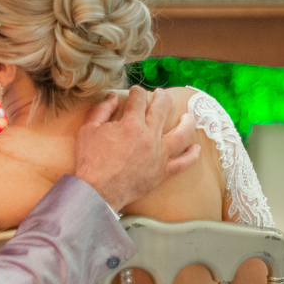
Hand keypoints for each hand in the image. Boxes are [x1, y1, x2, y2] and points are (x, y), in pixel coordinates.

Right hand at [74, 87, 199, 211]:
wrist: (98, 191)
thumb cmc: (91, 162)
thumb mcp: (88, 130)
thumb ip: (102, 110)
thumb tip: (113, 97)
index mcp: (131, 124)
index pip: (138, 99)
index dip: (136, 92)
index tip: (135, 92)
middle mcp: (149, 135)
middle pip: (162, 108)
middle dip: (161, 97)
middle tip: (159, 94)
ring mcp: (159, 154)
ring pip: (181, 133)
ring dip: (186, 122)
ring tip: (188, 117)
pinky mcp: (162, 172)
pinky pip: (183, 163)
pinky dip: (191, 156)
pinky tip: (195, 149)